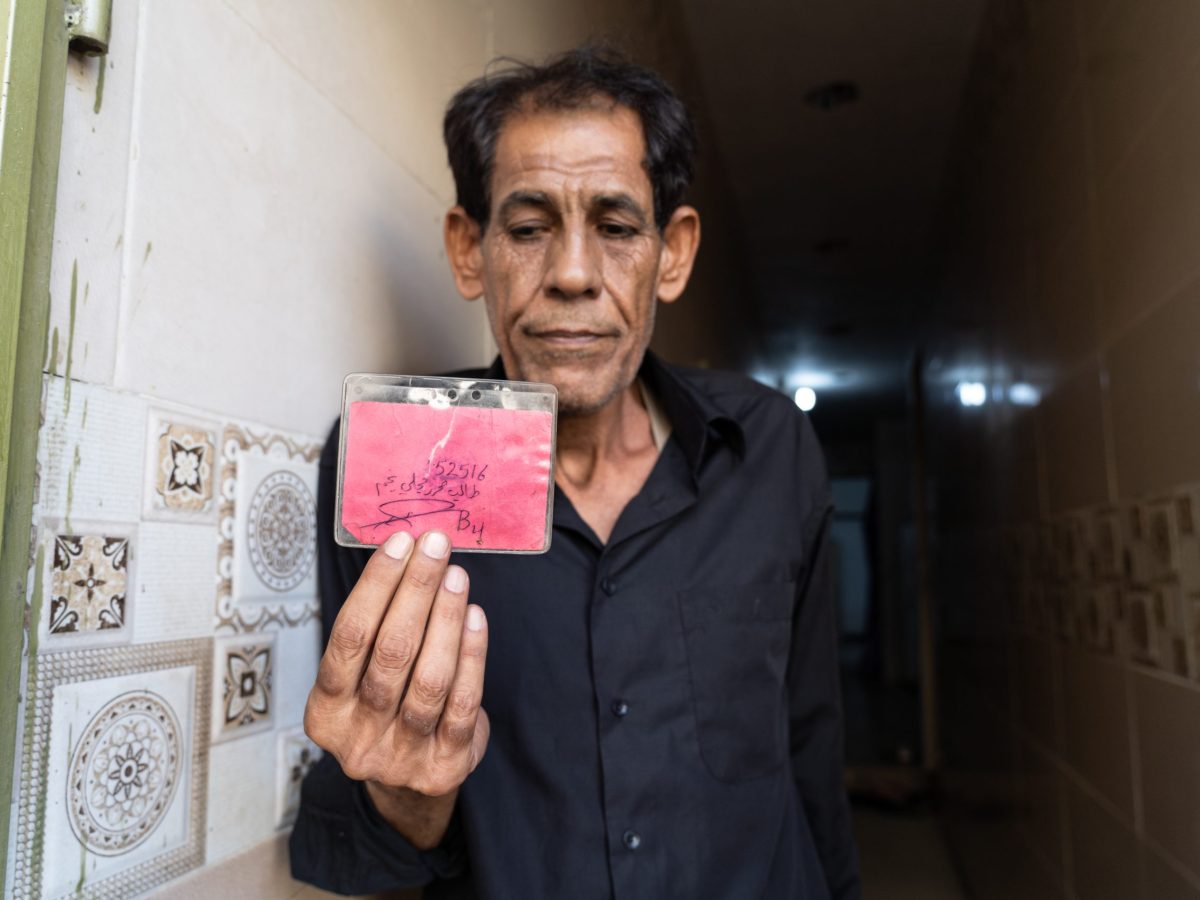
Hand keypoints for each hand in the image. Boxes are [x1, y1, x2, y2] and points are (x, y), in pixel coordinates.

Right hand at [304, 529, 489, 826]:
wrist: (406, 784)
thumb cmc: (384, 708)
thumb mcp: (361, 678)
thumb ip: (377, 628)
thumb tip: (407, 554)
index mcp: (326, 710)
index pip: (349, 636)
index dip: (376, 586)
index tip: (400, 543)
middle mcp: (358, 737)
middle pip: (390, 653)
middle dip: (415, 591)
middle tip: (435, 546)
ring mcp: (402, 755)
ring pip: (429, 679)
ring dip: (446, 619)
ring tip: (457, 575)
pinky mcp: (444, 765)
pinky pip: (463, 703)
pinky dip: (472, 655)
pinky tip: (475, 617)